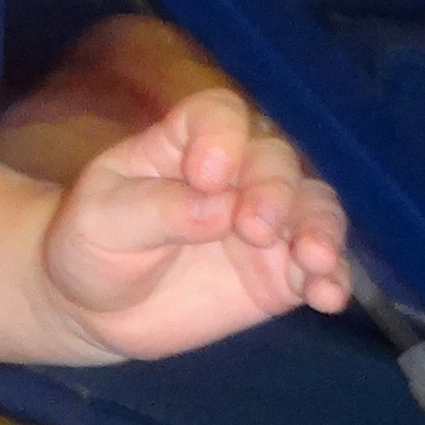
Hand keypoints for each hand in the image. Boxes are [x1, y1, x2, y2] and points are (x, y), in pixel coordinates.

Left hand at [42, 86, 352, 360]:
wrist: (97, 309)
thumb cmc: (92, 246)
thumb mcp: (100, 222)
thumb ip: (156, 210)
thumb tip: (219, 208)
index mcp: (185, 142)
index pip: (218, 115)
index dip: (222, 136)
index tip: (208, 175)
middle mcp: (237, 172)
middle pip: (275, 160)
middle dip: (274, 190)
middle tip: (254, 228)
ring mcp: (265, 220)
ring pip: (312, 208)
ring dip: (320, 230)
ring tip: (313, 259)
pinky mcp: (281, 270)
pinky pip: (319, 266)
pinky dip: (332, 277)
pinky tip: (329, 296)